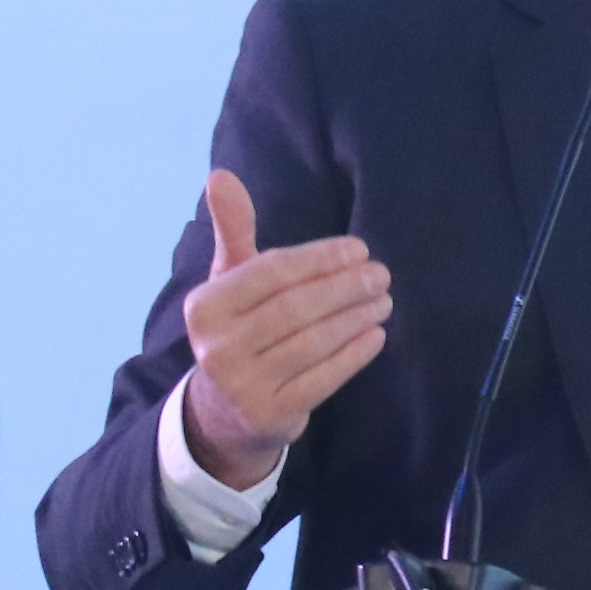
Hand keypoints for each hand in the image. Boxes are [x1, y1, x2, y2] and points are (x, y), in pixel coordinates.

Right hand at [182, 168, 390, 487]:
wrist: (224, 413)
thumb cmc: (238, 329)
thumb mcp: (229, 281)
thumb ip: (233, 229)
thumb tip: (220, 174)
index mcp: (206, 306)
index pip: (271, 273)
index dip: (320, 259)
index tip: (360, 250)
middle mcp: (217, 347)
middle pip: (295, 308)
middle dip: (345, 287)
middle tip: (382, 274)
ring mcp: (242, 386)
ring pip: (312, 343)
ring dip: (356, 318)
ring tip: (384, 300)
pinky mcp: (270, 415)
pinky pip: (322, 379)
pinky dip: (354, 355)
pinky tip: (376, 335)